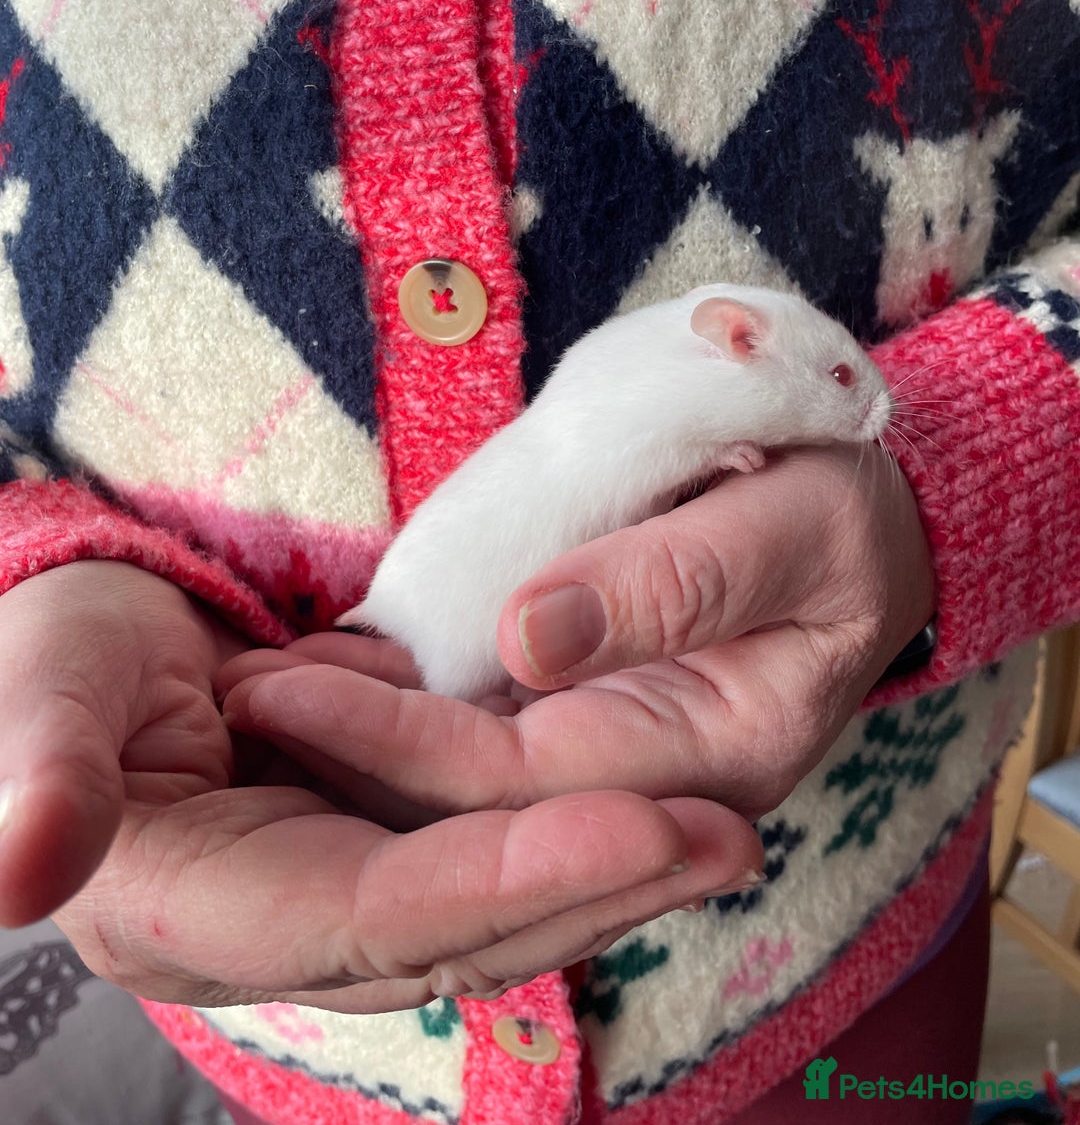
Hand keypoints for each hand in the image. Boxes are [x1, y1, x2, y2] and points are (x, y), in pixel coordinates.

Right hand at [0, 561, 762, 1009]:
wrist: (86, 627)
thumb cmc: (50, 652)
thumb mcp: (34, 691)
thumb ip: (36, 772)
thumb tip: (23, 867)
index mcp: (192, 912)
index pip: (369, 915)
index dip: (498, 881)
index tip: (631, 825)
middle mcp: (276, 927)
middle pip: (454, 930)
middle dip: (590, 887)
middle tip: (722, 836)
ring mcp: (328, 889)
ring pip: (484, 903)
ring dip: (601, 868)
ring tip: (719, 828)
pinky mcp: (365, 844)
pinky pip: (478, 854)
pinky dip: (562, 834)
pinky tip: (649, 804)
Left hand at [219, 445, 933, 821]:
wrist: (867, 534)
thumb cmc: (843, 514)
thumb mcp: (792, 520)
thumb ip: (675, 579)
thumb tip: (528, 636)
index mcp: (721, 747)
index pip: (527, 775)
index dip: (399, 737)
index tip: (287, 685)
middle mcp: (663, 789)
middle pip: (479, 805)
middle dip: (349, 752)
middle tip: (238, 692)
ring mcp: (628, 766)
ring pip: (473, 793)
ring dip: (361, 748)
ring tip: (256, 692)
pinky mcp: (601, 728)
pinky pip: (489, 747)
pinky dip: (406, 718)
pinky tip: (334, 683)